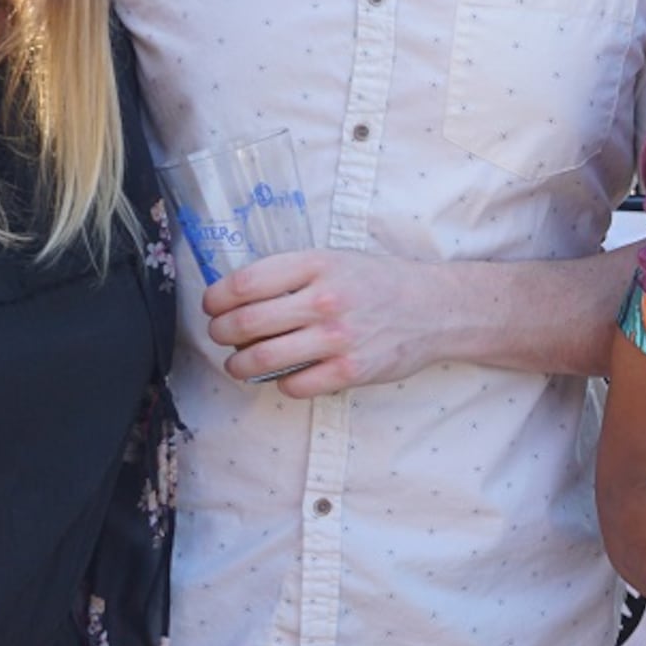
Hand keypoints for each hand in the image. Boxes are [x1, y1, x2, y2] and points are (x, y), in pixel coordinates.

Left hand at [204, 248, 454, 395]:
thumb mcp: (335, 260)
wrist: (433, 309)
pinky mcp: (351, 371)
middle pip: (247, 323)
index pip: (246, 283)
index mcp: (316, 265)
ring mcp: (338, 338)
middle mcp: (326, 300)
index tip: (212, 307)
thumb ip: (291, 273)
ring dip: (239, 365)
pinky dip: (280, 384)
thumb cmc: (378, 283)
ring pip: (263, 359)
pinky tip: (285, 375)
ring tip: (239, 363)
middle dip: (220, 333)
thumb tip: (238, 296)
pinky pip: (295, 385)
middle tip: (220, 336)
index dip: (216, 299)